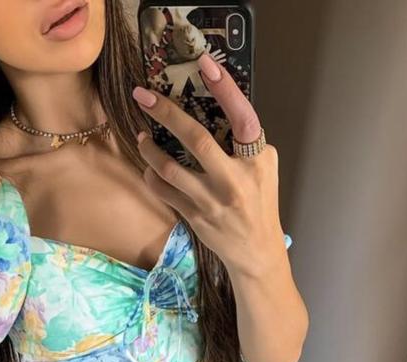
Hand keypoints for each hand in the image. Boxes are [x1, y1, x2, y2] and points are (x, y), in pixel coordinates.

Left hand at [132, 52, 287, 278]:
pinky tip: (149, 167)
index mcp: (256, 160)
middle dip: (166, 113)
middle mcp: (234, 180)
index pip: (243, 117)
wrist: (256, 251)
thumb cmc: (260, 202)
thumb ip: (246, 142)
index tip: (205, 64)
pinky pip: (164, 191)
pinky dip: (151, 176)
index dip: (226, 90)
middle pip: (196, 140)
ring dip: (149, 149)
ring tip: (141, 136)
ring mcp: (211, 201)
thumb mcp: (265, 168)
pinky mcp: (194, 216)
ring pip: (170, 168)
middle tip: (143, 96)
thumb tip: (217, 109)